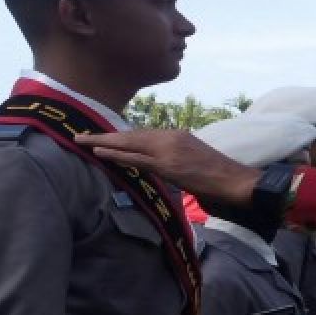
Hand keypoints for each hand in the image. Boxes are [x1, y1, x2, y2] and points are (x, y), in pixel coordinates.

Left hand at [74, 129, 260, 204]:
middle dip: (105, 136)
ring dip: (104, 143)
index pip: (142, 134)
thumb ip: (174, 159)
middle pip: (131, 135)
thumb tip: (158, 166)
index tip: (103, 136)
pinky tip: (101, 153)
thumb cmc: (218, 175)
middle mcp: (170, 137)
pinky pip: (136, 158)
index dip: (120, 136)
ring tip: (83, 142)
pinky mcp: (167, 164)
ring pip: (129, 143)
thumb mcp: (193, 161)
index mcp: (176, 135)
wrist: (234, 179)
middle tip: (81, 135)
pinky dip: (117, 154)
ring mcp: (168, 150)